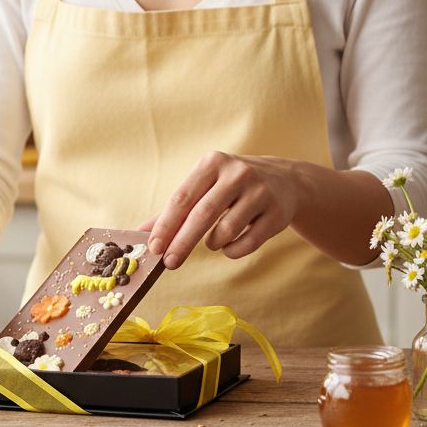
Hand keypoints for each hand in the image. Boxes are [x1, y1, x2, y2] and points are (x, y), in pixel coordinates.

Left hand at [138, 151, 305, 269]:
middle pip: (202, 215)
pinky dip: (232, 251)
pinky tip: (228, 246)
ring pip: (226, 231)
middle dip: (182, 242)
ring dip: (211, 244)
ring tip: (211, 241)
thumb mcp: (205, 186)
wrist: (285, 180)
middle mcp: (237, 173)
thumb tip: (141, 231)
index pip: (182, 197)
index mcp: (213, 163)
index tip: (154, 247)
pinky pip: (247, 243)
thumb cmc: (232, 186)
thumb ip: (175, 208)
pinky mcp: (277, 213)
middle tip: (169, 263)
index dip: (166, 225)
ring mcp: (260, 192)